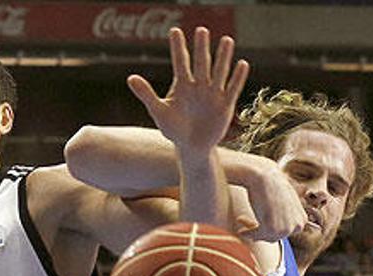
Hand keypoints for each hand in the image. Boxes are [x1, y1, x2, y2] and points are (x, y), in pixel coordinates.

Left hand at [127, 27, 248, 157]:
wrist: (191, 147)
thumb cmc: (174, 129)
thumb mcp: (159, 111)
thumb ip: (146, 94)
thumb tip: (130, 78)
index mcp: (182, 85)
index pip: (180, 62)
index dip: (177, 47)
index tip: (174, 31)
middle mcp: (199, 86)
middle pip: (201, 63)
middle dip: (201, 48)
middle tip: (201, 30)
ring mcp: (213, 94)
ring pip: (219, 72)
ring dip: (223, 57)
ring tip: (226, 40)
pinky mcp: (225, 105)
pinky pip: (232, 89)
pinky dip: (237, 77)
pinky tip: (242, 63)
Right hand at [238, 160, 306, 241]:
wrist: (264, 175)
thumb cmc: (272, 184)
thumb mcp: (285, 201)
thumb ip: (286, 214)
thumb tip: (279, 226)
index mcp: (302, 219)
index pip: (284, 233)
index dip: (269, 227)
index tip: (257, 221)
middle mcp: (297, 226)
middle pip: (274, 237)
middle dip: (259, 230)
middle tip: (246, 220)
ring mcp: (285, 228)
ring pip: (264, 237)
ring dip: (251, 230)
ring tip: (241, 218)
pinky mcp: (271, 228)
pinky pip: (255, 235)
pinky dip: (245, 231)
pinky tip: (239, 220)